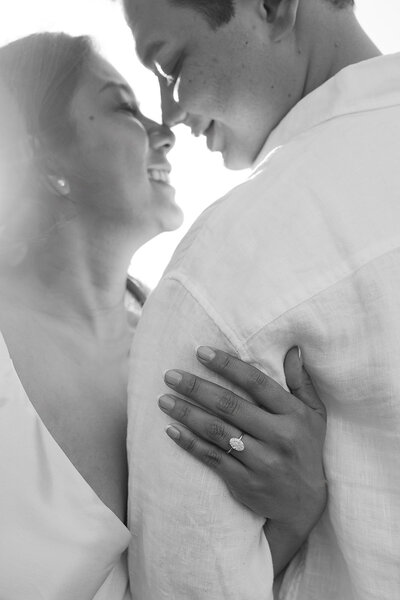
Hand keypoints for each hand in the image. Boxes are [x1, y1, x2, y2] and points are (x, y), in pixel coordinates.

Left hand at [158, 346, 326, 573]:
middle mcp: (279, 437)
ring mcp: (261, 462)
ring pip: (217, 431)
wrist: (305, 505)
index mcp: (294, 415)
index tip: (201, 352)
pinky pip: (212, 458)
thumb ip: (301, 382)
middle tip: (171, 376)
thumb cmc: (307, 449)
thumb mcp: (315, 414)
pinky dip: (190, 443)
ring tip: (164, 399)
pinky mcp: (245, 483)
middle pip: (230, 406)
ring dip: (187, 413)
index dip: (227, 366)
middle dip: (197, 388)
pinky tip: (171, 429)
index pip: (257, 383)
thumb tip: (292, 350)